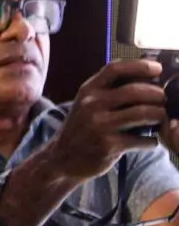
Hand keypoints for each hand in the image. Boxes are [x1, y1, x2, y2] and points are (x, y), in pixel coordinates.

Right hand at [37, 59, 170, 183]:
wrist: (61, 159)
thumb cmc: (83, 128)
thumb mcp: (88, 103)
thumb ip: (111, 89)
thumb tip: (148, 77)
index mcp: (88, 90)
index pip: (115, 69)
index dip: (140, 66)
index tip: (158, 69)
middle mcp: (91, 105)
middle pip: (135, 91)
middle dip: (158, 94)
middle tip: (164, 100)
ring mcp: (99, 125)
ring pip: (143, 113)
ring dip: (159, 115)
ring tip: (160, 118)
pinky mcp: (108, 145)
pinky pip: (142, 139)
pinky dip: (152, 140)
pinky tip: (149, 140)